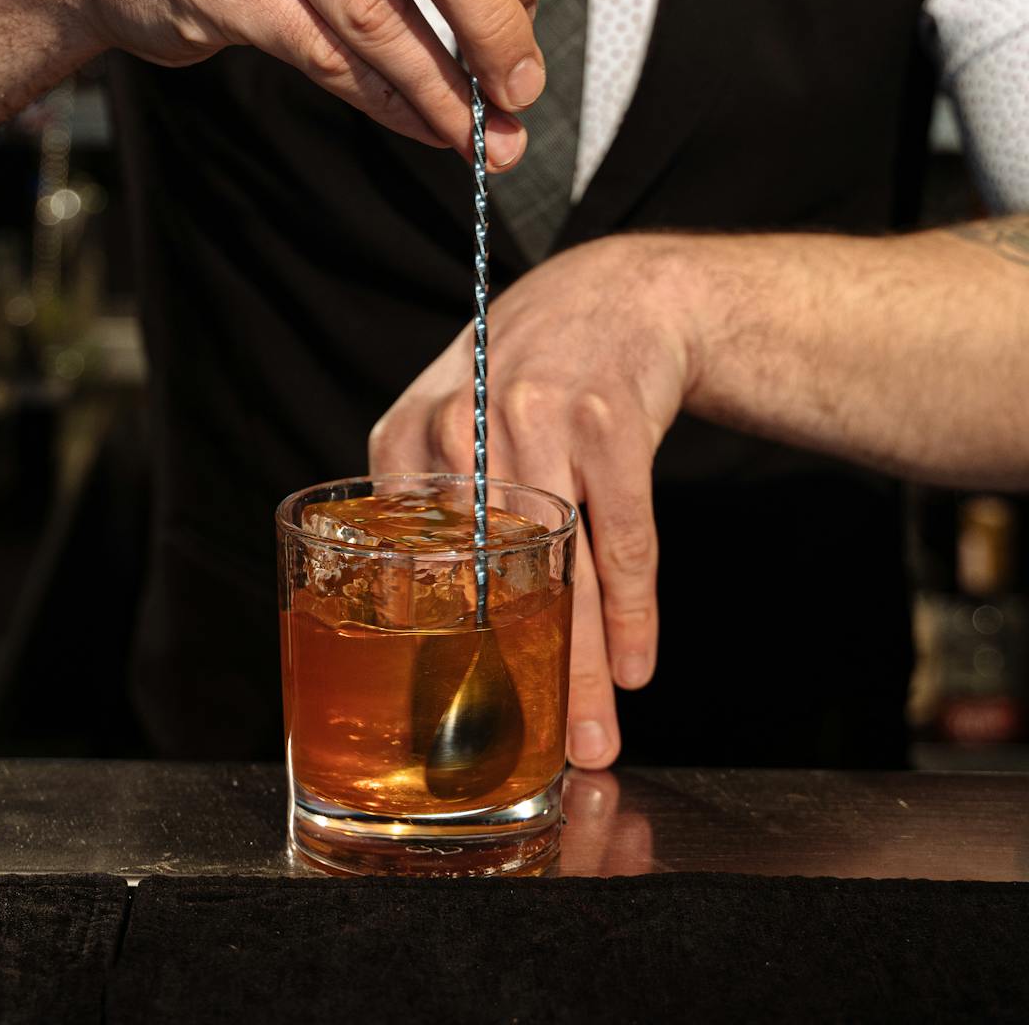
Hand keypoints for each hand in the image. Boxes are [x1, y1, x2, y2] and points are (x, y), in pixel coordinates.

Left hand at [368, 236, 693, 767]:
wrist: (616, 295)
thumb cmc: (523, 374)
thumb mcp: (446, 416)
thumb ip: (420, 499)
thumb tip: (412, 619)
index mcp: (407, 434)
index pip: (409, 561)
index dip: (432, 648)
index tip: (454, 715)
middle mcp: (461, 420)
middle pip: (484, 576)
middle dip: (513, 674)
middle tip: (534, 750)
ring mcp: (537, 415)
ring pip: (557, 567)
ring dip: (582, 663)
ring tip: (594, 734)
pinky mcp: (608, 419)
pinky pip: (622, 536)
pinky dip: (633, 611)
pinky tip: (637, 665)